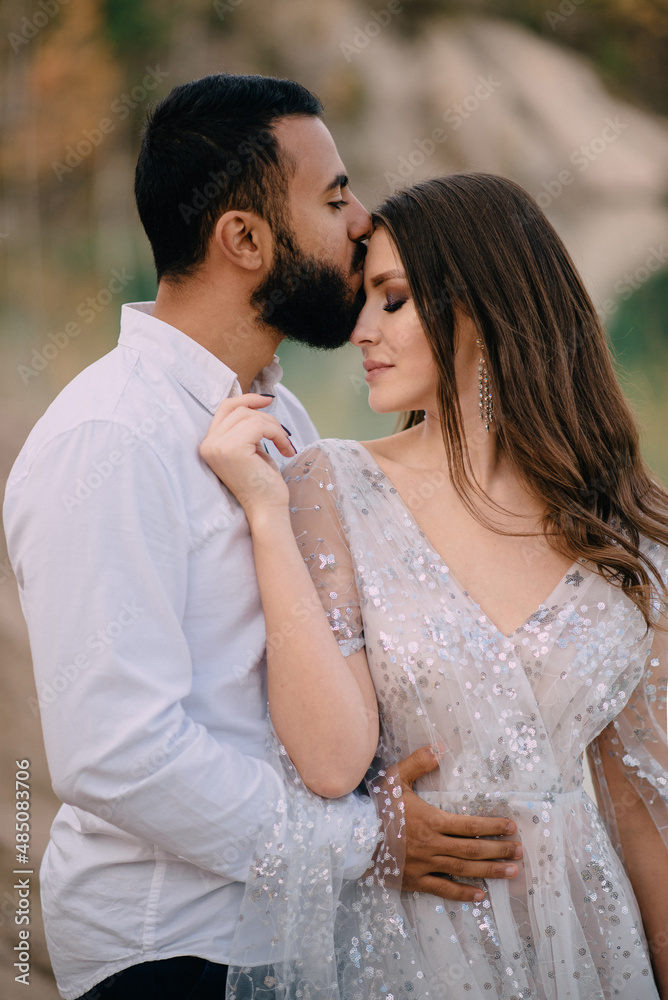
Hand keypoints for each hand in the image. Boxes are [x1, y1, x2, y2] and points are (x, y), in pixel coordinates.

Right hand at [199, 395, 295, 517]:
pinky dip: (278, 434)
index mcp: (209, 444)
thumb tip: (258, 401)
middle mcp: (208, 444)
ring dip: (275, 428)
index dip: (247, 399)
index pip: (225, 408)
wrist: (266, 510)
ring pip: (251, 417)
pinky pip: (260, 426)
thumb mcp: (251, 449)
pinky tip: (286, 449)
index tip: (268, 400)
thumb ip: (246, 428)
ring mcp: (218, 446)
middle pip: (239, 410)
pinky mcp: (233, 449)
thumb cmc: (262, 483)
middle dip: (266, 418)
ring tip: (285, 446)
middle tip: (283, 436)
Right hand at [371, 746, 522, 902]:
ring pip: (463, 869)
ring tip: (511, 872)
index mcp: (431, 820)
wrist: (353, 837)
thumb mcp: (395, 778)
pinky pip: (443, 889)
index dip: (493, 826)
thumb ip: (417, 763)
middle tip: (519, 852)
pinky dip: (462, 893)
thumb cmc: (375, 806)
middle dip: (499, 850)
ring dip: (489, 871)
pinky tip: (479, 895)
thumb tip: (437, 749)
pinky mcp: (414, 880)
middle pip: (472, 849)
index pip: (469, 825)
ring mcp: (425, 865)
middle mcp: (433, 845)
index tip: (511, 827)